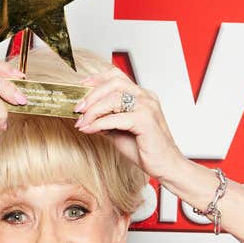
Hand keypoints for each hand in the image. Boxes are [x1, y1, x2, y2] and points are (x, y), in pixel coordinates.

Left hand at [73, 66, 183, 180]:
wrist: (166, 166)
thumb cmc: (146, 149)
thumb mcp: (119, 132)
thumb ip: (105, 121)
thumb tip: (84, 117)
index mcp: (142, 96)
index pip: (117, 77)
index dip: (96, 79)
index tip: (80, 88)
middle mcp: (146, 97)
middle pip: (113, 82)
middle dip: (91, 95)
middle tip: (77, 108)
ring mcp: (147, 107)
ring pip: (113, 98)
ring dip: (93, 110)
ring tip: (82, 122)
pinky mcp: (145, 120)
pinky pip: (116, 118)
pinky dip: (99, 123)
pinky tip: (90, 130)